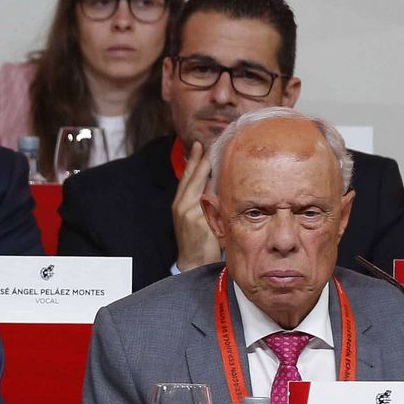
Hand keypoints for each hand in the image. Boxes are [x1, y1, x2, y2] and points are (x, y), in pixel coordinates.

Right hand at [172, 140, 221, 271]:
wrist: (193, 261)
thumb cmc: (198, 241)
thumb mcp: (195, 219)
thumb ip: (202, 202)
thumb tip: (215, 185)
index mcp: (179, 203)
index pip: (186, 177)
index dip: (192, 160)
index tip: (198, 145)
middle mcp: (182, 204)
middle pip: (192, 176)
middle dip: (200, 159)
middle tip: (208, 142)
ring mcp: (189, 211)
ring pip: (202, 185)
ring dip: (209, 169)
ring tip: (217, 153)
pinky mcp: (199, 218)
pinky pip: (210, 198)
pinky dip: (216, 187)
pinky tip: (224, 176)